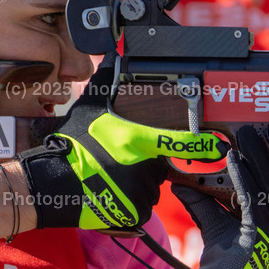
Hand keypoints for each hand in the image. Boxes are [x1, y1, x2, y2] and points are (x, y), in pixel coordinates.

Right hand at [18, 56, 224, 230]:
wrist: (52, 185)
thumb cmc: (71, 146)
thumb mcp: (88, 107)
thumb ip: (107, 80)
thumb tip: (115, 55)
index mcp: (136, 141)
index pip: (178, 141)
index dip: (201, 144)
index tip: (216, 145)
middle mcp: (142, 168)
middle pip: (160, 163)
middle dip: (147, 159)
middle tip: (121, 155)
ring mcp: (139, 193)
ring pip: (152, 184)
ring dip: (139, 179)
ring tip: (112, 173)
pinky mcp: (133, 213)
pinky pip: (142, 204)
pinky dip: (131, 198)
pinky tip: (112, 189)